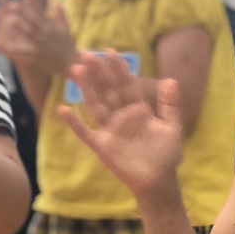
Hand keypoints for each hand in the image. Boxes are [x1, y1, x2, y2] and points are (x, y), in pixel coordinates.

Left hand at [0, 0, 74, 78]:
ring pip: (23, 39)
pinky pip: (20, 54)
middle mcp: (43, 37)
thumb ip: (60, 14)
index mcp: (49, 28)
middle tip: (3, 11)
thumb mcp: (66, 28)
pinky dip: (10, 50)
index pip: (36, 15)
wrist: (73, 64)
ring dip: (10, 34)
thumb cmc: (68, 45)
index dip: (25, 8)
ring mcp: (39, 48)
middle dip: (16, 18)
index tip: (13, 1)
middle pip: (28, 26)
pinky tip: (0, 46)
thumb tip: (55, 0)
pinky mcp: (35, 59)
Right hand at [59, 51, 184, 199]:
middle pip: (108, 92)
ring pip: (96, 106)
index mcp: (137, 110)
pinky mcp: (102, 146)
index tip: (111, 52)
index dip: (119, 70)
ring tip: (76, 70)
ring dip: (86, 89)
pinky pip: (86, 133)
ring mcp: (110, 130)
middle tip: (87, 54)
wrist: (159, 181)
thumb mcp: (172, 128)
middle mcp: (121, 117)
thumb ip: (170, 105)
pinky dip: (75, 123)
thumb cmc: (166, 155)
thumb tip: (171, 79)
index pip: (126, 86)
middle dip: (99, 74)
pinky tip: (63, 109)